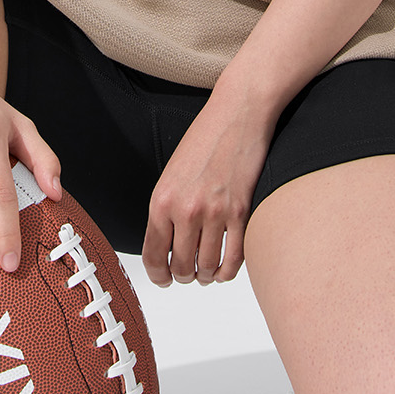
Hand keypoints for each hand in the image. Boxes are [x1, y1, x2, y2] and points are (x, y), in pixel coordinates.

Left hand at [141, 96, 274, 287]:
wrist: (238, 114)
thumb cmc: (205, 138)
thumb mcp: (172, 174)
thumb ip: (167, 209)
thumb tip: (167, 245)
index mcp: (161, 200)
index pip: (153, 254)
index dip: (158, 275)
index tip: (163, 279)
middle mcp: (185, 210)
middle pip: (181, 266)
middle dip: (183, 276)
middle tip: (187, 273)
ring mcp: (215, 213)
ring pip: (207, 267)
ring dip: (205, 275)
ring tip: (206, 272)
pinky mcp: (241, 212)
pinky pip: (234, 258)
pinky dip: (228, 271)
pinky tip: (224, 270)